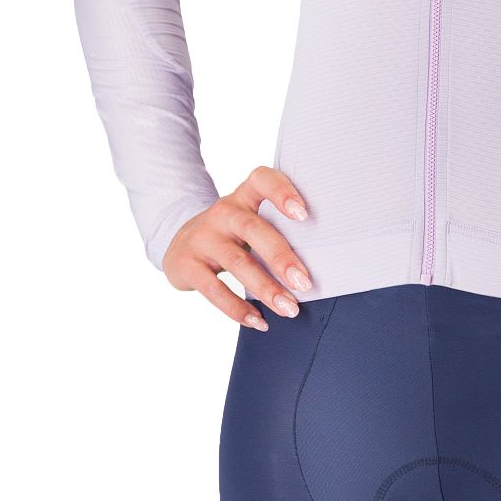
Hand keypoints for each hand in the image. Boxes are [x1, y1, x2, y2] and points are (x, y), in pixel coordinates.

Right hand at [158, 165, 313, 328]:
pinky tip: (258, 321)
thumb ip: (277, 231)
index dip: (281, 192)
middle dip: (281, 257)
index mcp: (244, 196)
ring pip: (238, 262)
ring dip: (266, 288)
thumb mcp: (248, 222)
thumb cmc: (232, 235)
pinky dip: (237, 308)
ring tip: (289, 309)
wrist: (179, 245)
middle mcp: (223, 212)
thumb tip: (321, 265)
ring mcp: (203, 237)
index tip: (304, 215)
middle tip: (305, 283)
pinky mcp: (187, 264)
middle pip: (254, 229)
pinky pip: (214, 289)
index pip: (261, 180)